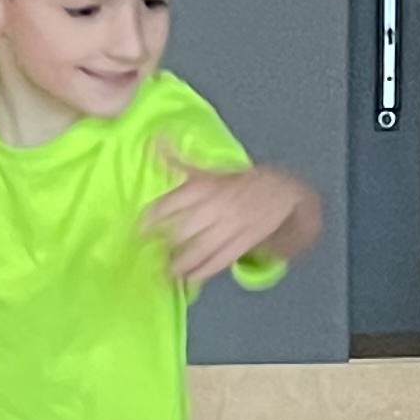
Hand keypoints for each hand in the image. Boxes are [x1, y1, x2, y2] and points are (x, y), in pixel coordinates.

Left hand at [149, 149, 307, 286]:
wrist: (281, 192)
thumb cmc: (239, 181)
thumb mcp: (209, 170)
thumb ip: (179, 161)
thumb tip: (153, 141)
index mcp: (204, 187)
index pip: (169, 204)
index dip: (150, 220)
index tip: (138, 231)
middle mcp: (215, 208)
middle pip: (181, 231)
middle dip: (163, 246)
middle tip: (150, 254)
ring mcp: (229, 228)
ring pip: (198, 250)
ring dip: (179, 264)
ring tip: (165, 272)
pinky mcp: (241, 243)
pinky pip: (218, 261)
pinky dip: (201, 272)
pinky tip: (188, 279)